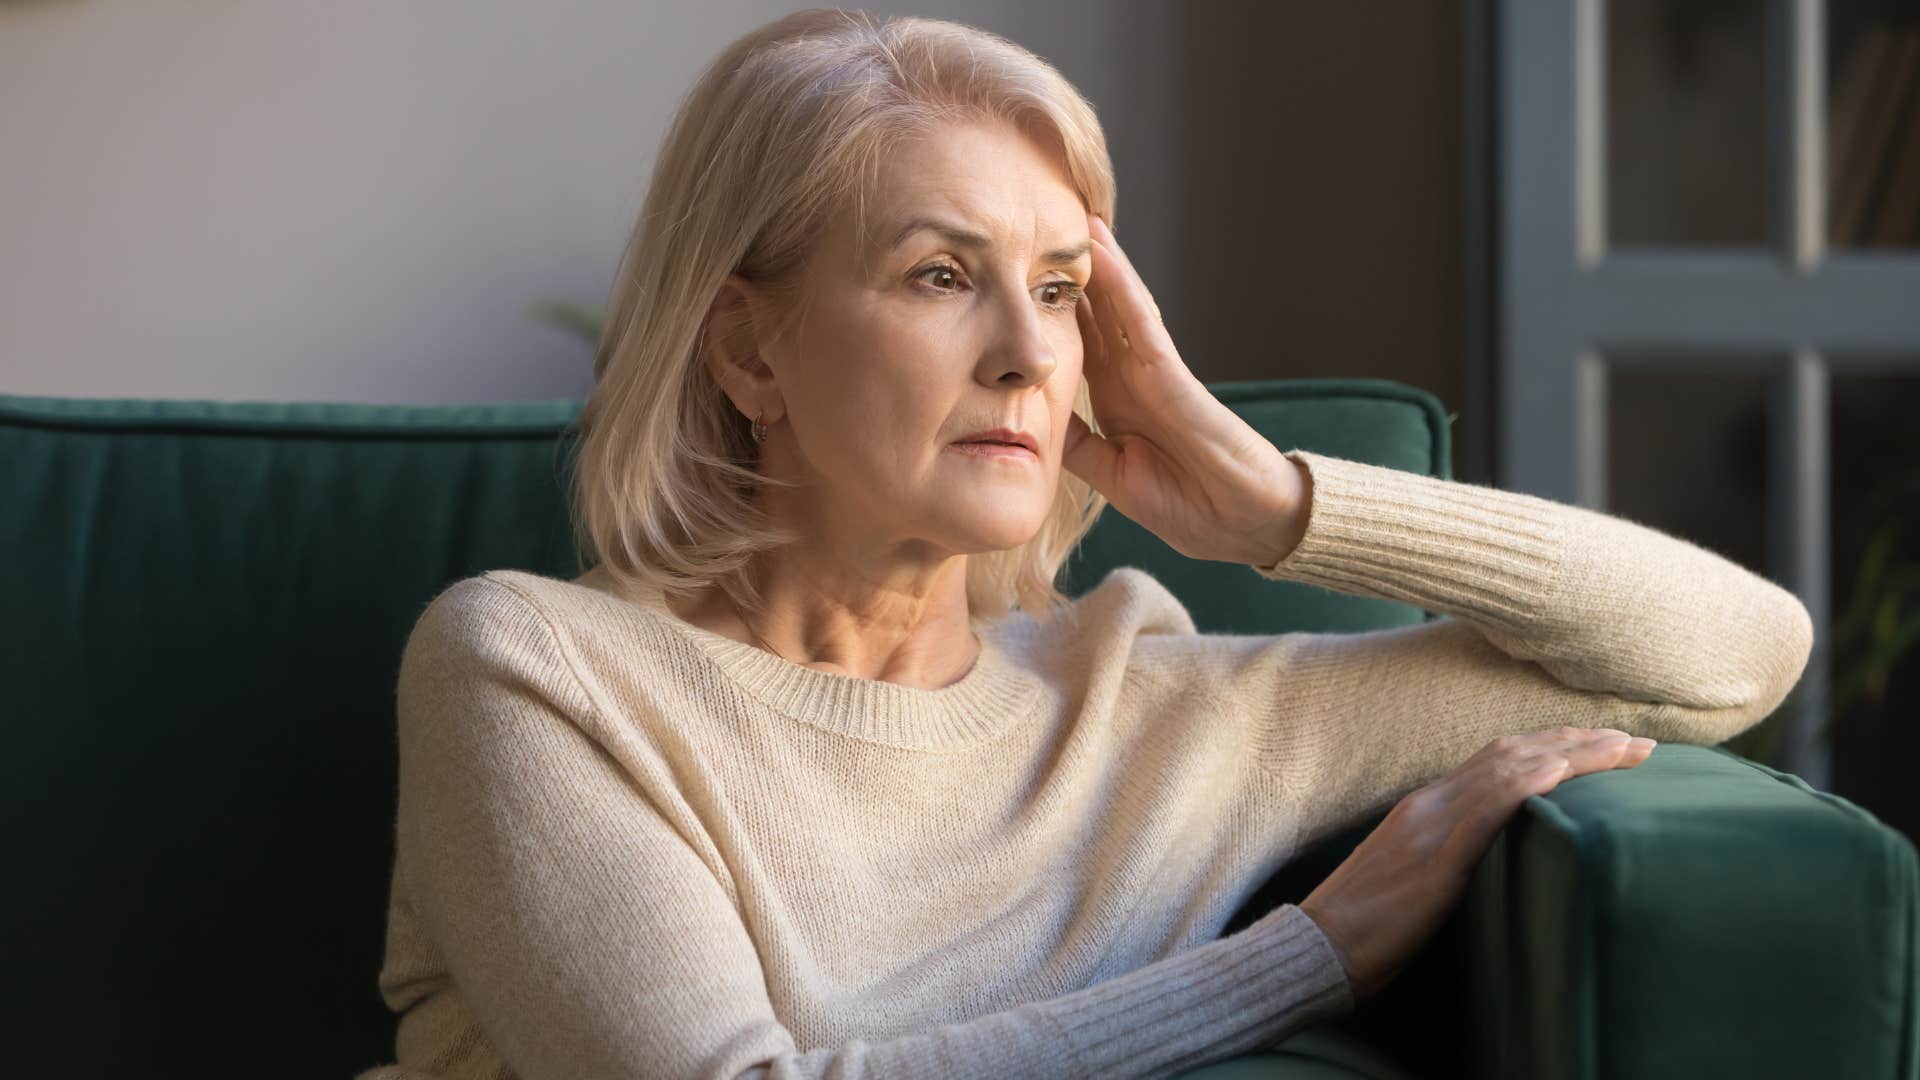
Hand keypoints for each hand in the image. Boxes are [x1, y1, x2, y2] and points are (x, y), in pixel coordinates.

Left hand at [1065, 213, 1306, 565]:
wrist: (1243, 524)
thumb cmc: (1189, 506)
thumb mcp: (1114, 477)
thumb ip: (1080, 446)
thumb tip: (1033, 421)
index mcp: (1116, 402)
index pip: (1078, 346)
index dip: (1049, 314)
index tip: (1014, 282)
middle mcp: (1132, 377)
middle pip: (1094, 313)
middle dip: (1068, 275)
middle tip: (1034, 228)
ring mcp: (1153, 371)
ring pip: (1115, 304)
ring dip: (1095, 261)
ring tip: (1068, 216)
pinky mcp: (1172, 375)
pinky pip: (1140, 322)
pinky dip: (1120, 285)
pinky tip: (1100, 251)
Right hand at [1297, 727, 1658, 1004]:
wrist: (1316, 948)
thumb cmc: (1364, 927)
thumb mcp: (1418, 880)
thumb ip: (1456, 855)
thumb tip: (1502, 854)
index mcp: (1428, 808)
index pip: (1502, 760)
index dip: (1558, 746)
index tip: (1608, 745)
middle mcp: (1431, 804)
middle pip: (1514, 752)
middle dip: (1580, 742)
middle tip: (1638, 740)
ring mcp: (1429, 827)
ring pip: (1507, 769)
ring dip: (1572, 754)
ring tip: (1624, 749)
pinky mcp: (1432, 861)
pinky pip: (1483, 812)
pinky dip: (1524, 785)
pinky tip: (1562, 772)